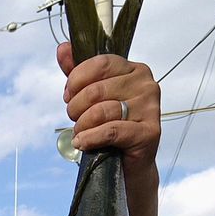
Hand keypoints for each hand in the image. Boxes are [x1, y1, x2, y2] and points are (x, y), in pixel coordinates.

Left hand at [56, 43, 160, 215]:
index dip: (77, 80)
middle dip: (76, 107)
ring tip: (80, 133)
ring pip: (102, 110)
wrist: (129, 167)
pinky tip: (82, 143)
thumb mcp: (92, 98)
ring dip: (82, 125)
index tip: (68, 95)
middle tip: (73, 119)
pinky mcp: (149, 132)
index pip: (100, 63)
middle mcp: (147, 84)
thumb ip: (78, 73)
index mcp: (134, 69)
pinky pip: (111, 130)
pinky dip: (91, 138)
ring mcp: (151, 108)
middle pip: (97, 90)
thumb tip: (63, 48)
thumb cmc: (110, 129)